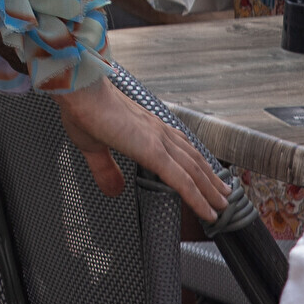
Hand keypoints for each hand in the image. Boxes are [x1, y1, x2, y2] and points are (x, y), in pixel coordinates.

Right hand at [59, 74, 228, 220]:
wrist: (79, 92)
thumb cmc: (82, 109)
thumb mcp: (92, 146)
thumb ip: (105, 169)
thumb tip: (113, 190)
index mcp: (146, 128)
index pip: (179, 148)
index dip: (193, 164)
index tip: (203, 177)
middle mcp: (158, 132)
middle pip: (193, 160)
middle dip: (210, 179)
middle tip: (224, 194)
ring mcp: (159, 141)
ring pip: (194, 171)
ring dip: (211, 189)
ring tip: (223, 204)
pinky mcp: (153, 152)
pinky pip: (182, 180)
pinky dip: (198, 197)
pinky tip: (208, 211)